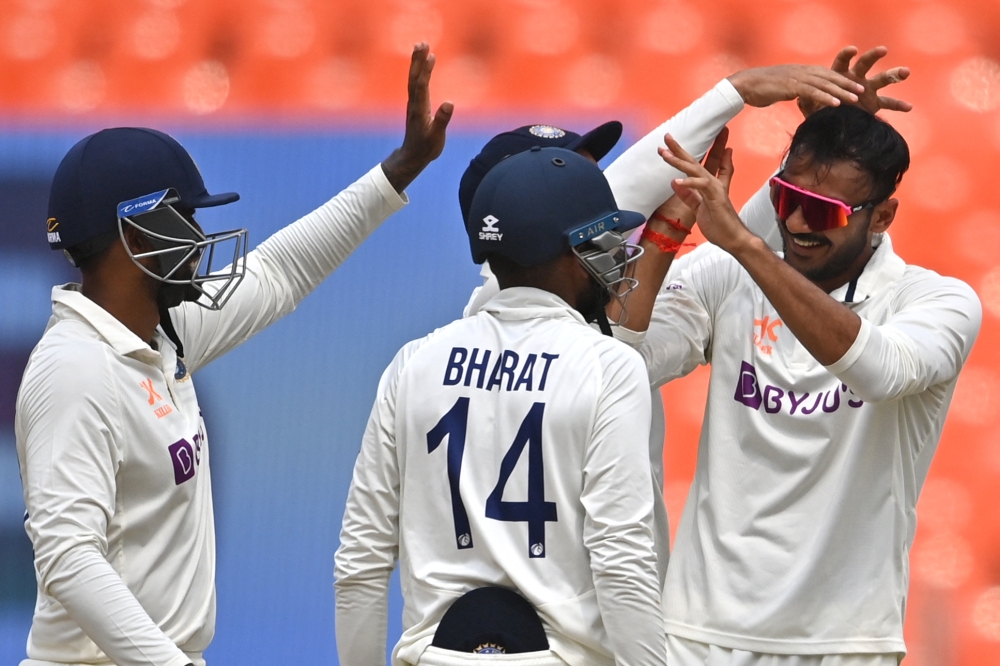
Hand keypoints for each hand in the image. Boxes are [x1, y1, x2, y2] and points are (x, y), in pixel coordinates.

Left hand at [381, 43, 454, 192]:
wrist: (413, 156)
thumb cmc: (426, 148)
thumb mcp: (436, 137)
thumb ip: (442, 121)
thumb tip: (449, 103)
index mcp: (419, 109)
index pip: (421, 86)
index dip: (425, 71)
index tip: (430, 56)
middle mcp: (414, 103)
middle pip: (415, 77)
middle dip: (418, 60)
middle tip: (422, 43)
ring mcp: (414, 103)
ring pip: (414, 78)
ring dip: (417, 62)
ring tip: (421, 46)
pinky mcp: (417, 104)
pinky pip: (417, 83)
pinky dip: (420, 71)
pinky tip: (424, 64)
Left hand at [649, 127, 730, 232]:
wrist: (734, 239)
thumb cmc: (719, 225)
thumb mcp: (698, 209)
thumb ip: (689, 196)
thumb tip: (675, 184)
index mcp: (708, 185)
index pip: (695, 166)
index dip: (684, 155)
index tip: (671, 145)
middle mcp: (712, 183)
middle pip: (694, 162)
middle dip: (680, 149)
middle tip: (667, 136)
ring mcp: (715, 188)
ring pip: (695, 169)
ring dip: (679, 160)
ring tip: (665, 152)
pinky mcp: (716, 197)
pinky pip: (701, 186)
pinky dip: (689, 183)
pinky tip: (676, 181)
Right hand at [727, 64, 862, 108]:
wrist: (746, 85)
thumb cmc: (762, 88)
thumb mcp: (782, 87)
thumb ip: (795, 89)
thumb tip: (801, 97)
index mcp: (802, 71)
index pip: (827, 75)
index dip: (842, 80)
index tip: (854, 86)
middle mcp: (803, 72)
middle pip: (830, 77)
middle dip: (847, 84)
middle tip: (863, 91)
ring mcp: (798, 78)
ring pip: (825, 84)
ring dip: (842, 91)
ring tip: (856, 99)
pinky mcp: (792, 86)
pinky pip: (813, 92)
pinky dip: (826, 98)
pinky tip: (836, 104)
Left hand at [797, 45, 911, 116]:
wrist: (830, 122)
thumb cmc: (819, 110)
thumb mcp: (811, 106)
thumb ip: (807, 101)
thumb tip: (800, 98)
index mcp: (839, 75)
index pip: (842, 62)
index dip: (846, 55)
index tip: (853, 49)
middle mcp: (855, 78)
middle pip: (865, 64)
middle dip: (873, 56)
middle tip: (883, 50)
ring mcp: (867, 89)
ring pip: (882, 79)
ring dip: (894, 74)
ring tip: (905, 71)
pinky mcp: (874, 103)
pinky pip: (888, 103)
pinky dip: (898, 105)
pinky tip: (909, 107)